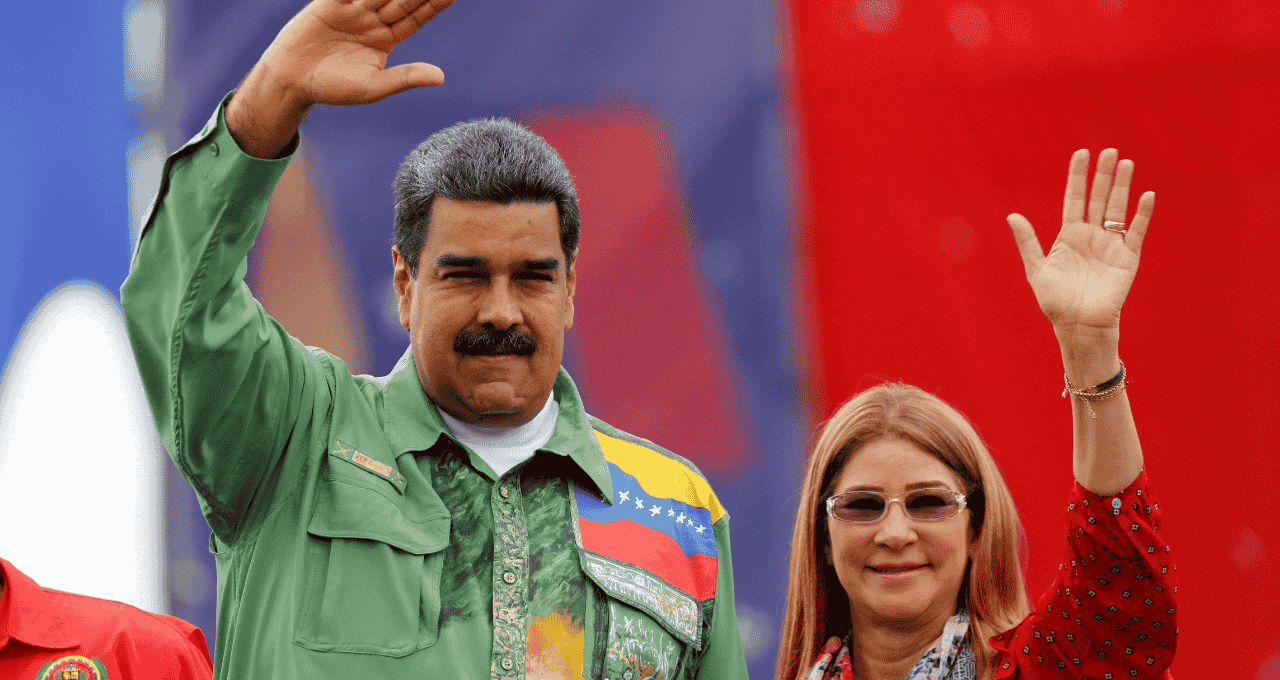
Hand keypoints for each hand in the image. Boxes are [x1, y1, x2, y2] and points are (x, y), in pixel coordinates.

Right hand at [228, 0, 454, 156]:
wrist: (292, 80)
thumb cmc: (332, 88)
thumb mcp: (373, 86)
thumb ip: (405, 77)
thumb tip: (441, 77)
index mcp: (386, 39)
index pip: (416, 17)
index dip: (435, 4)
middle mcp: (373, 20)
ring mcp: (353, 8)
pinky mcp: (331, 2)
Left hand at [1007, 148, 1154, 344]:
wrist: (1078, 325)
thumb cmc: (1056, 301)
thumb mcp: (1036, 269)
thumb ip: (1027, 242)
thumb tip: (1011, 215)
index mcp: (1069, 235)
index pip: (1075, 198)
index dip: (1077, 176)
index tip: (1081, 153)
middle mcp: (1091, 235)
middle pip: (1098, 198)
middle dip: (1102, 175)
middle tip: (1108, 150)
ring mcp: (1111, 245)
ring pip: (1117, 209)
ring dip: (1122, 186)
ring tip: (1125, 163)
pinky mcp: (1127, 258)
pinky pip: (1136, 232)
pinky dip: (1141, 215)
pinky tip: (1146, 195)